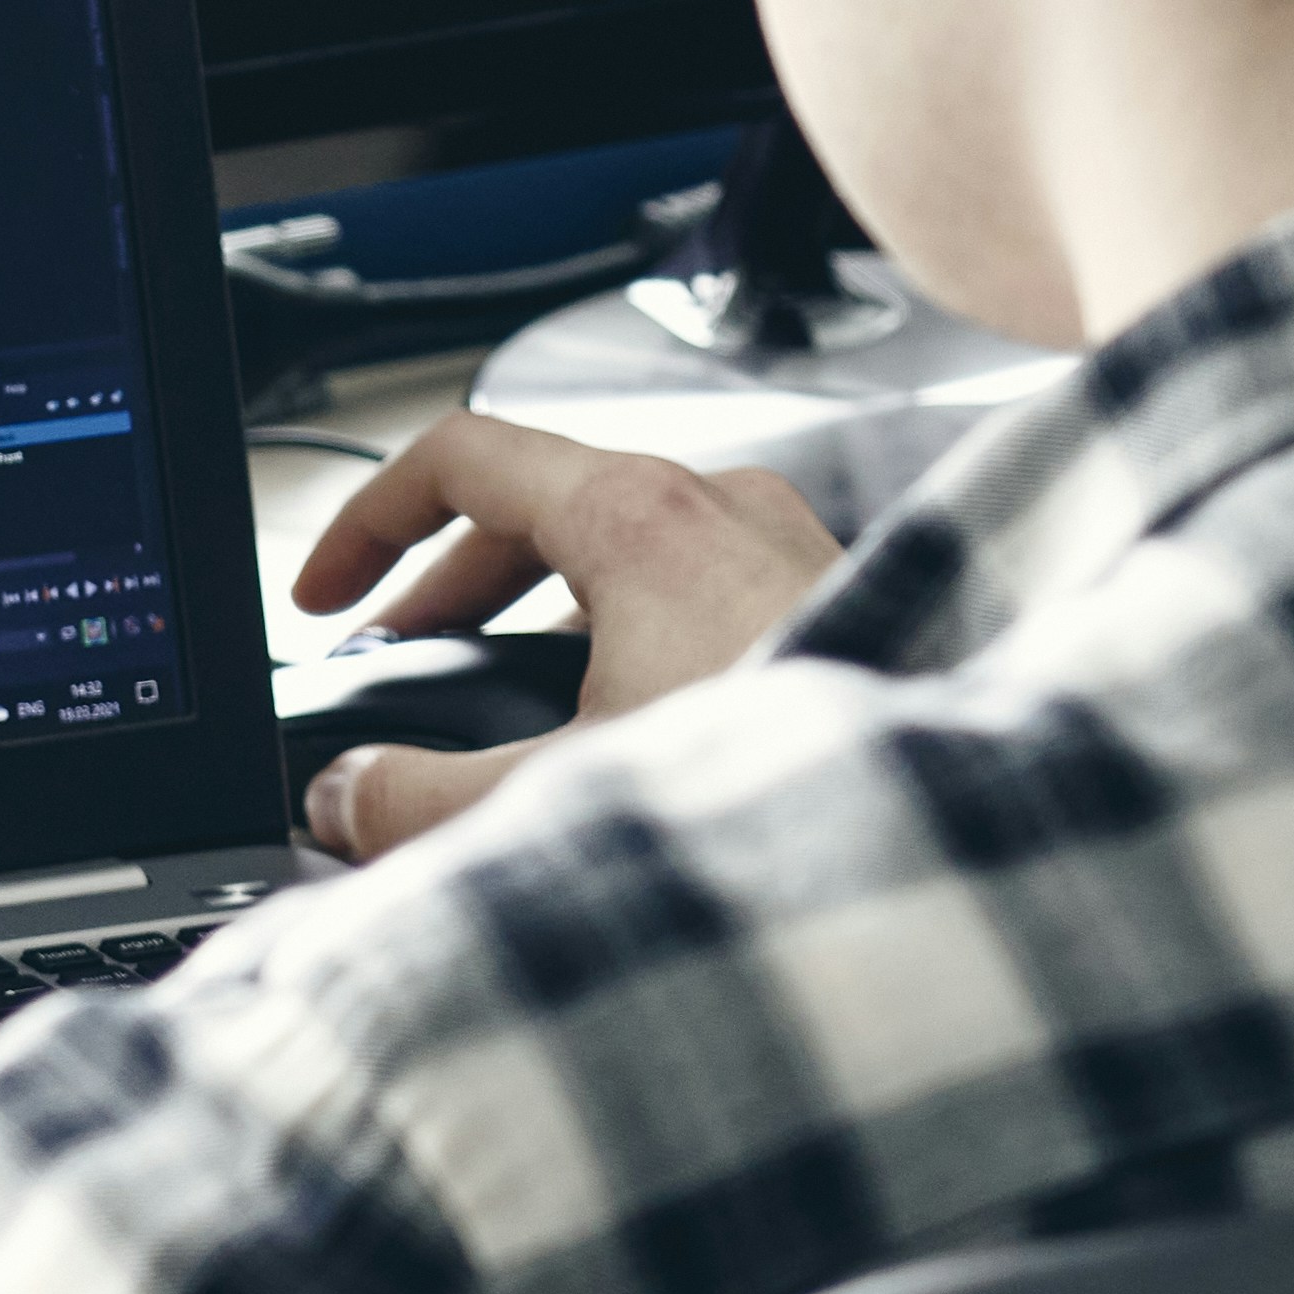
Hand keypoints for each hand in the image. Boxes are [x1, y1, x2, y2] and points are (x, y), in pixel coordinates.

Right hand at [285, 414, 839, 860]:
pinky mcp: (841, 608)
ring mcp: (790, 550)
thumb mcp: (565, 795)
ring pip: (622, 555)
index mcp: (641, 514)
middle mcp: (724, 507)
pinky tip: (626, 747)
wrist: (970, 838)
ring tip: (502, 717)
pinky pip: (698, 597)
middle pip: (538, 508)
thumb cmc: (798, 793)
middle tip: (398, 664)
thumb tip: (343, 804)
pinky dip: (628, 649)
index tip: (323, 595)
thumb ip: (425, 803)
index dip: (366, 522)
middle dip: (448, 590)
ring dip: (540, 626)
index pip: (460, 456)